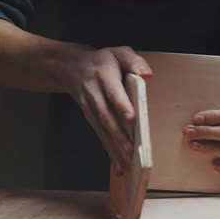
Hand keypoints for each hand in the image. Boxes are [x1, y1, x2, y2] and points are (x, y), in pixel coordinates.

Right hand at [66, 46, 152, 174]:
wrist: (72, 67)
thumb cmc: (103, 60)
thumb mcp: (119, 52)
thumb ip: (134, 60)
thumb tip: (147, 74)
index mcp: (104, 76)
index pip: (113, 92)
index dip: (121, 105)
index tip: (131, 118)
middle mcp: (95, 94)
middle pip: (107, 117)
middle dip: (119, 135)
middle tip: (131, 150)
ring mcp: (91, 108)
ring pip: (103, 131)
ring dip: (114, 149)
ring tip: (126, 164)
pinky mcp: (91, 119)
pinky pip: (101, 136)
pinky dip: (110, 153)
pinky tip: (120, 167)